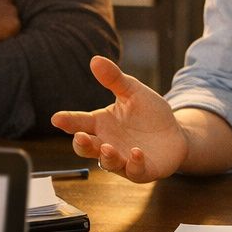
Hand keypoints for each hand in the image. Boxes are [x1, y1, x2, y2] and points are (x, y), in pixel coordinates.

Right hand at [51, 55, 187, 182]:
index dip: (68, 121)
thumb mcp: (133, 92)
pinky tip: (137, 153)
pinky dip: (134, 163)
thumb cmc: (149, 114)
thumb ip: (114, 79)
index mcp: (101, 124)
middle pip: (87, 148)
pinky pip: (134, 171)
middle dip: (82, 144)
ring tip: (107, 148)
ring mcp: (123, 159)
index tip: (57, 118)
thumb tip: (96, 60)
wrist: (174, 133)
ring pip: (108, 163)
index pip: (79, 122)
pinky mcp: (141, 170)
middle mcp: (107, 143)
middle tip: (81, 137)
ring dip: (106, 156)